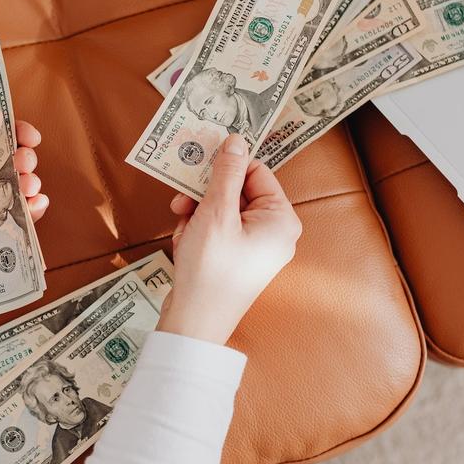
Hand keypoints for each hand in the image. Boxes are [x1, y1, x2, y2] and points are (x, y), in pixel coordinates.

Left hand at [0, 109, 47, 313]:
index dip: (8, 130)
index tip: (27, 133)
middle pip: (4, 160)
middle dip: (22, 156)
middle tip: (25, 161)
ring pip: (13, 189)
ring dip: (29, 181)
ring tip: (29, 184)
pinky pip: (15, 219)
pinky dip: (32, 211)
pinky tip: (35, 205)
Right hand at [158, 133, 301, 344]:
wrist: (195, 322)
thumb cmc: (210, 270)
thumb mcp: (216, 213)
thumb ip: (226, 173)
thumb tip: (236, 140)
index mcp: (281, 219)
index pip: (256, 171)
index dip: (226, 167)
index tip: (198, 166)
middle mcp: (274, 232)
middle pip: (237, 190)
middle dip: (206, 195)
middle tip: (182, 203)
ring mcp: (256, 247)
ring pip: (222, 209)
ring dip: (197, 214)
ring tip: (184, 231)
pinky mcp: (237, 259)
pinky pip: (217, 229)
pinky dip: (197, 232)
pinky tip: (185, 244)